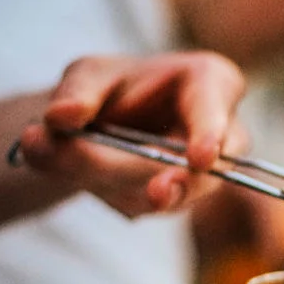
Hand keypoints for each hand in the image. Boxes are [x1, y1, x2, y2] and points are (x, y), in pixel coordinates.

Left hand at [17, 52, 248, 216]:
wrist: (98, 124)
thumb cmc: (108, 87)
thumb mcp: (86, 75)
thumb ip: (76, 93)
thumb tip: (61, 116)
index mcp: (211, 84)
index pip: (216, 109)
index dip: (211, 135)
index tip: (199, 159)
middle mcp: (222, 133)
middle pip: (205, 168)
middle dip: (171, 183)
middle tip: (151, 195)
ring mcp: (206, 172)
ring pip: (173, 194)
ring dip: (120, 187)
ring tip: (69, 165)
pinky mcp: (180, 200)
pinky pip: (149, 208)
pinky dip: (112, 196)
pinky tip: (87, 178)